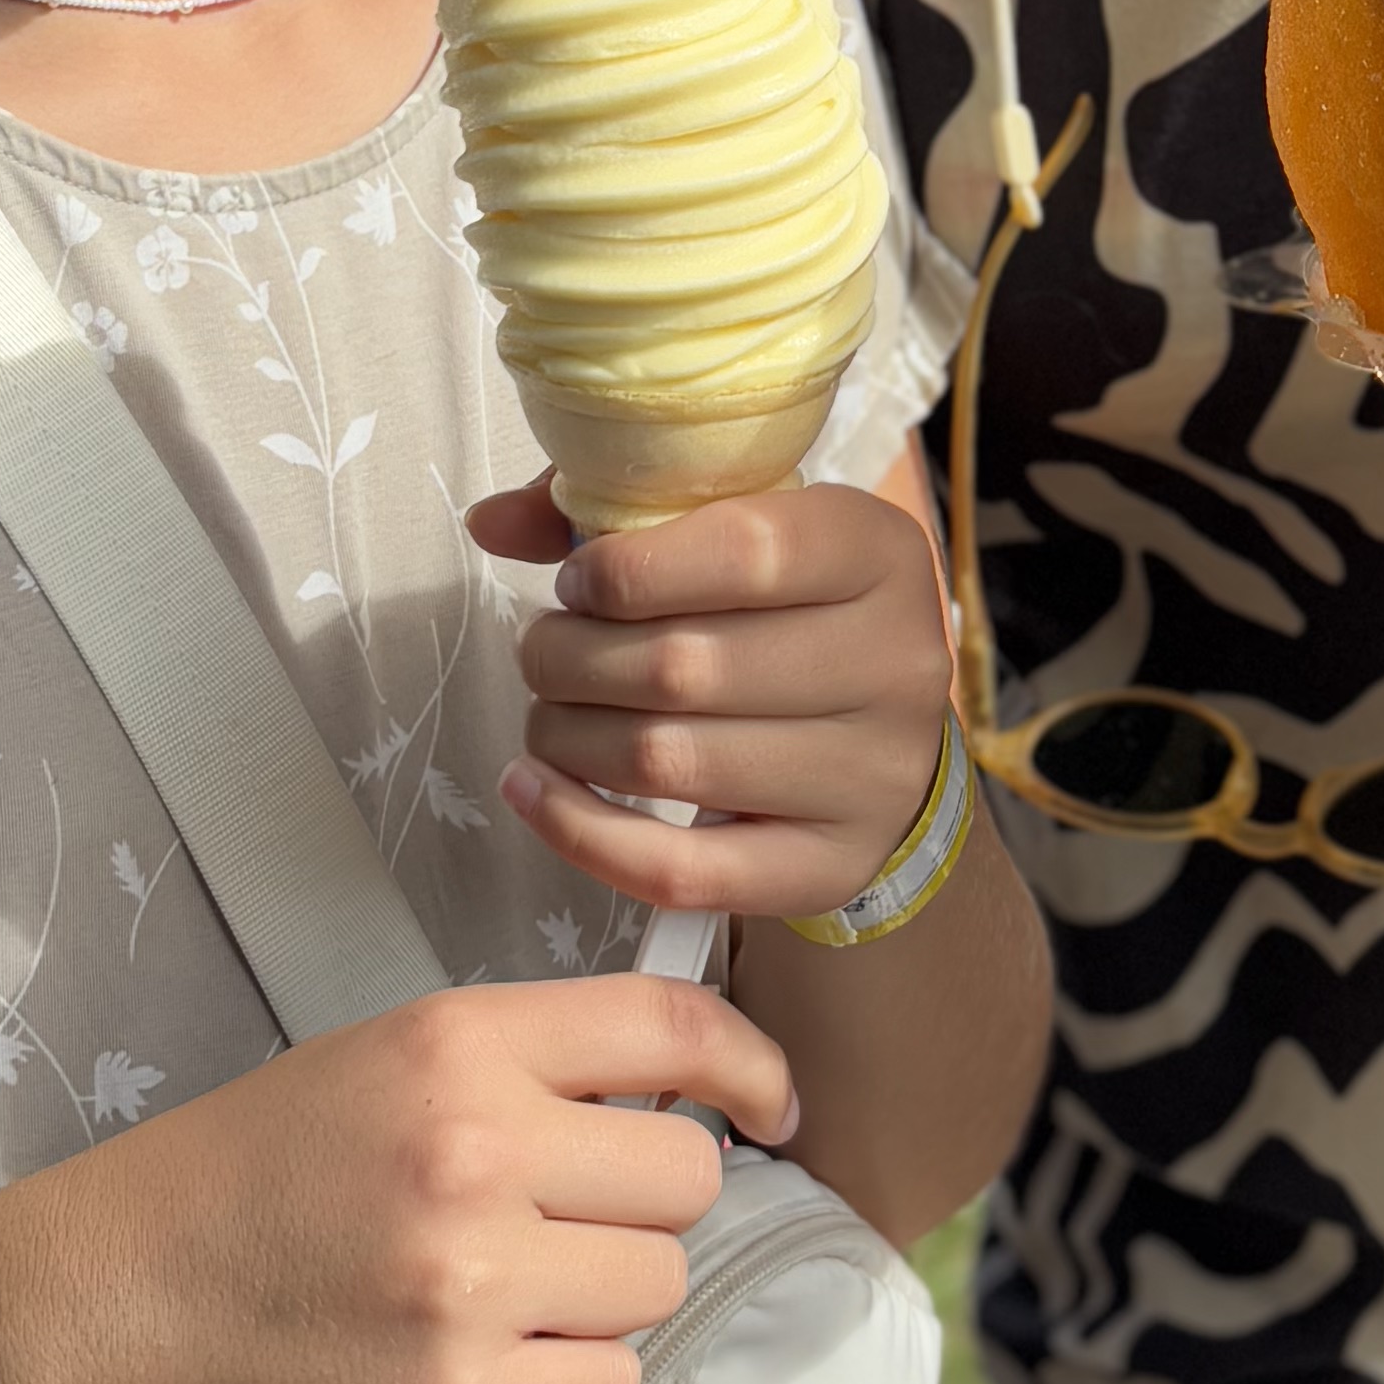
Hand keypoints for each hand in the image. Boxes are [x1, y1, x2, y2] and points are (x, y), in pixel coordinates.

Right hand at [72, 973, 798, 1383]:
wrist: (137, 1292)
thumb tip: (693, 1097)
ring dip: (608, 1294)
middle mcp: (476, 1152)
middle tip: (569, 1217)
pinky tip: (499, 1353)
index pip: (673, 1031)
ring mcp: (468, 1285)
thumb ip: (537, 1063)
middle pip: (686, 1181)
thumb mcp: (397, 1056)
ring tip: (511, 1286)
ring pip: (655, 1288)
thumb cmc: (269, 1165)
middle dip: (647, 1203)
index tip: (770, 1107)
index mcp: (461, 1043)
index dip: (752, 1069)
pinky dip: (572, 1377)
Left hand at [467, 476, 952, 924]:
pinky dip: (580, 833)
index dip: (627, 569)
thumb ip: (622, 511)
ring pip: (669, 765)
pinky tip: (532, 790)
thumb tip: (489, 523)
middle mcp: (895, 664)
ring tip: (549, 715)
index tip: (574, 583)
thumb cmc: (792, 609)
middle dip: (572, 659)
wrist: (887, 730)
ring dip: (567, 738)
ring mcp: (871, 778)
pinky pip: (681, 872)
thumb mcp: (737, 525)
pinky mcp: (830, 868)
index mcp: (876, 553)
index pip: (744, 552)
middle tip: (543, 653)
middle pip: (686, 668)